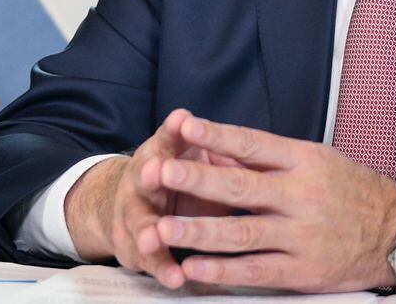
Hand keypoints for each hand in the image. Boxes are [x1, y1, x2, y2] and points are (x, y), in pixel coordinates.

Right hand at [63, 108, 242, 287]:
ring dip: (149, 229)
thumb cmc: (182, 175)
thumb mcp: (196, 158)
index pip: (170, 136)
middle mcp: (143, 178)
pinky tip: (176, 277)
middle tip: (155, 170)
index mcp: (163, 152)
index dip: (176, 129)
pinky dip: (161, 268)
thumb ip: (218, 151)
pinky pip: (148, 259)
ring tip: (155, 237)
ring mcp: (133, 213)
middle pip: (147, 175)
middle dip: (154, 174)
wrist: (133, 202)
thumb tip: (262, 145)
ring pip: (141, 221)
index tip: (183, 119)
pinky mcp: (134, 246)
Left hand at [148, 114, 395, 291]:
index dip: (217, 137)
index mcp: (303, 161)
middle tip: (160, 172)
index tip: (184, 126)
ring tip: (163, 229)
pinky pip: (256, 271)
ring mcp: (301, 235)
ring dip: (200, 231)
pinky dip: (223, 271)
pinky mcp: (303, 270)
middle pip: (241, 187)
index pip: (253, 144)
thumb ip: (268, 159)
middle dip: (197, 180)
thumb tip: (218, 149)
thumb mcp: (316, 162)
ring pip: (242, 233)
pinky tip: (194, 268)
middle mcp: (301, 195)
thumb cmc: (349, 190)